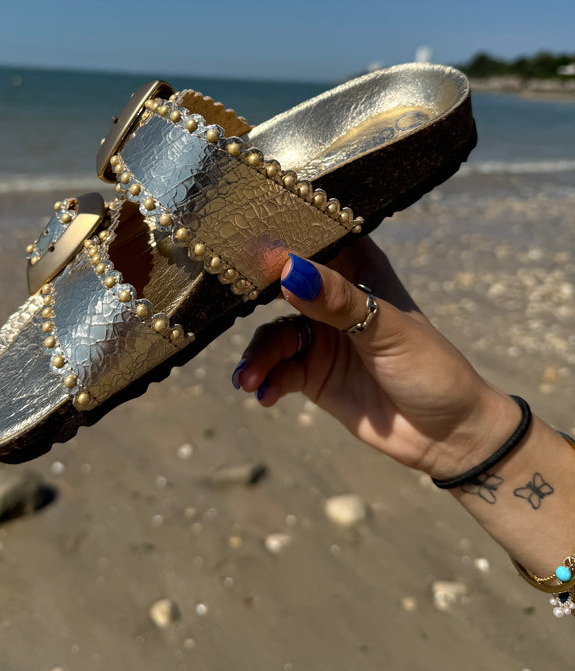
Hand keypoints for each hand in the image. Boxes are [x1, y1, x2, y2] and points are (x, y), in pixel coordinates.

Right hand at [233, 238, 517, 478]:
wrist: (448, 435)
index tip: (241, 242)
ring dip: (257, 355)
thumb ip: (338, 301)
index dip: (279, 235)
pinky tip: (263, 395)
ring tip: (248, 380)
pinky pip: (276, 371)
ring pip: (272, 334)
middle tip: (222, 309)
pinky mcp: (312, 374)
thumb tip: (289, 270)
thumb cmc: (432, 368)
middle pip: (280, 284)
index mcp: (359, 268)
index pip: (314, 237)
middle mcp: (334, 296)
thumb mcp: (388, 330)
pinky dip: (265, 380)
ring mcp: (321, 336)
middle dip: (251, 298)